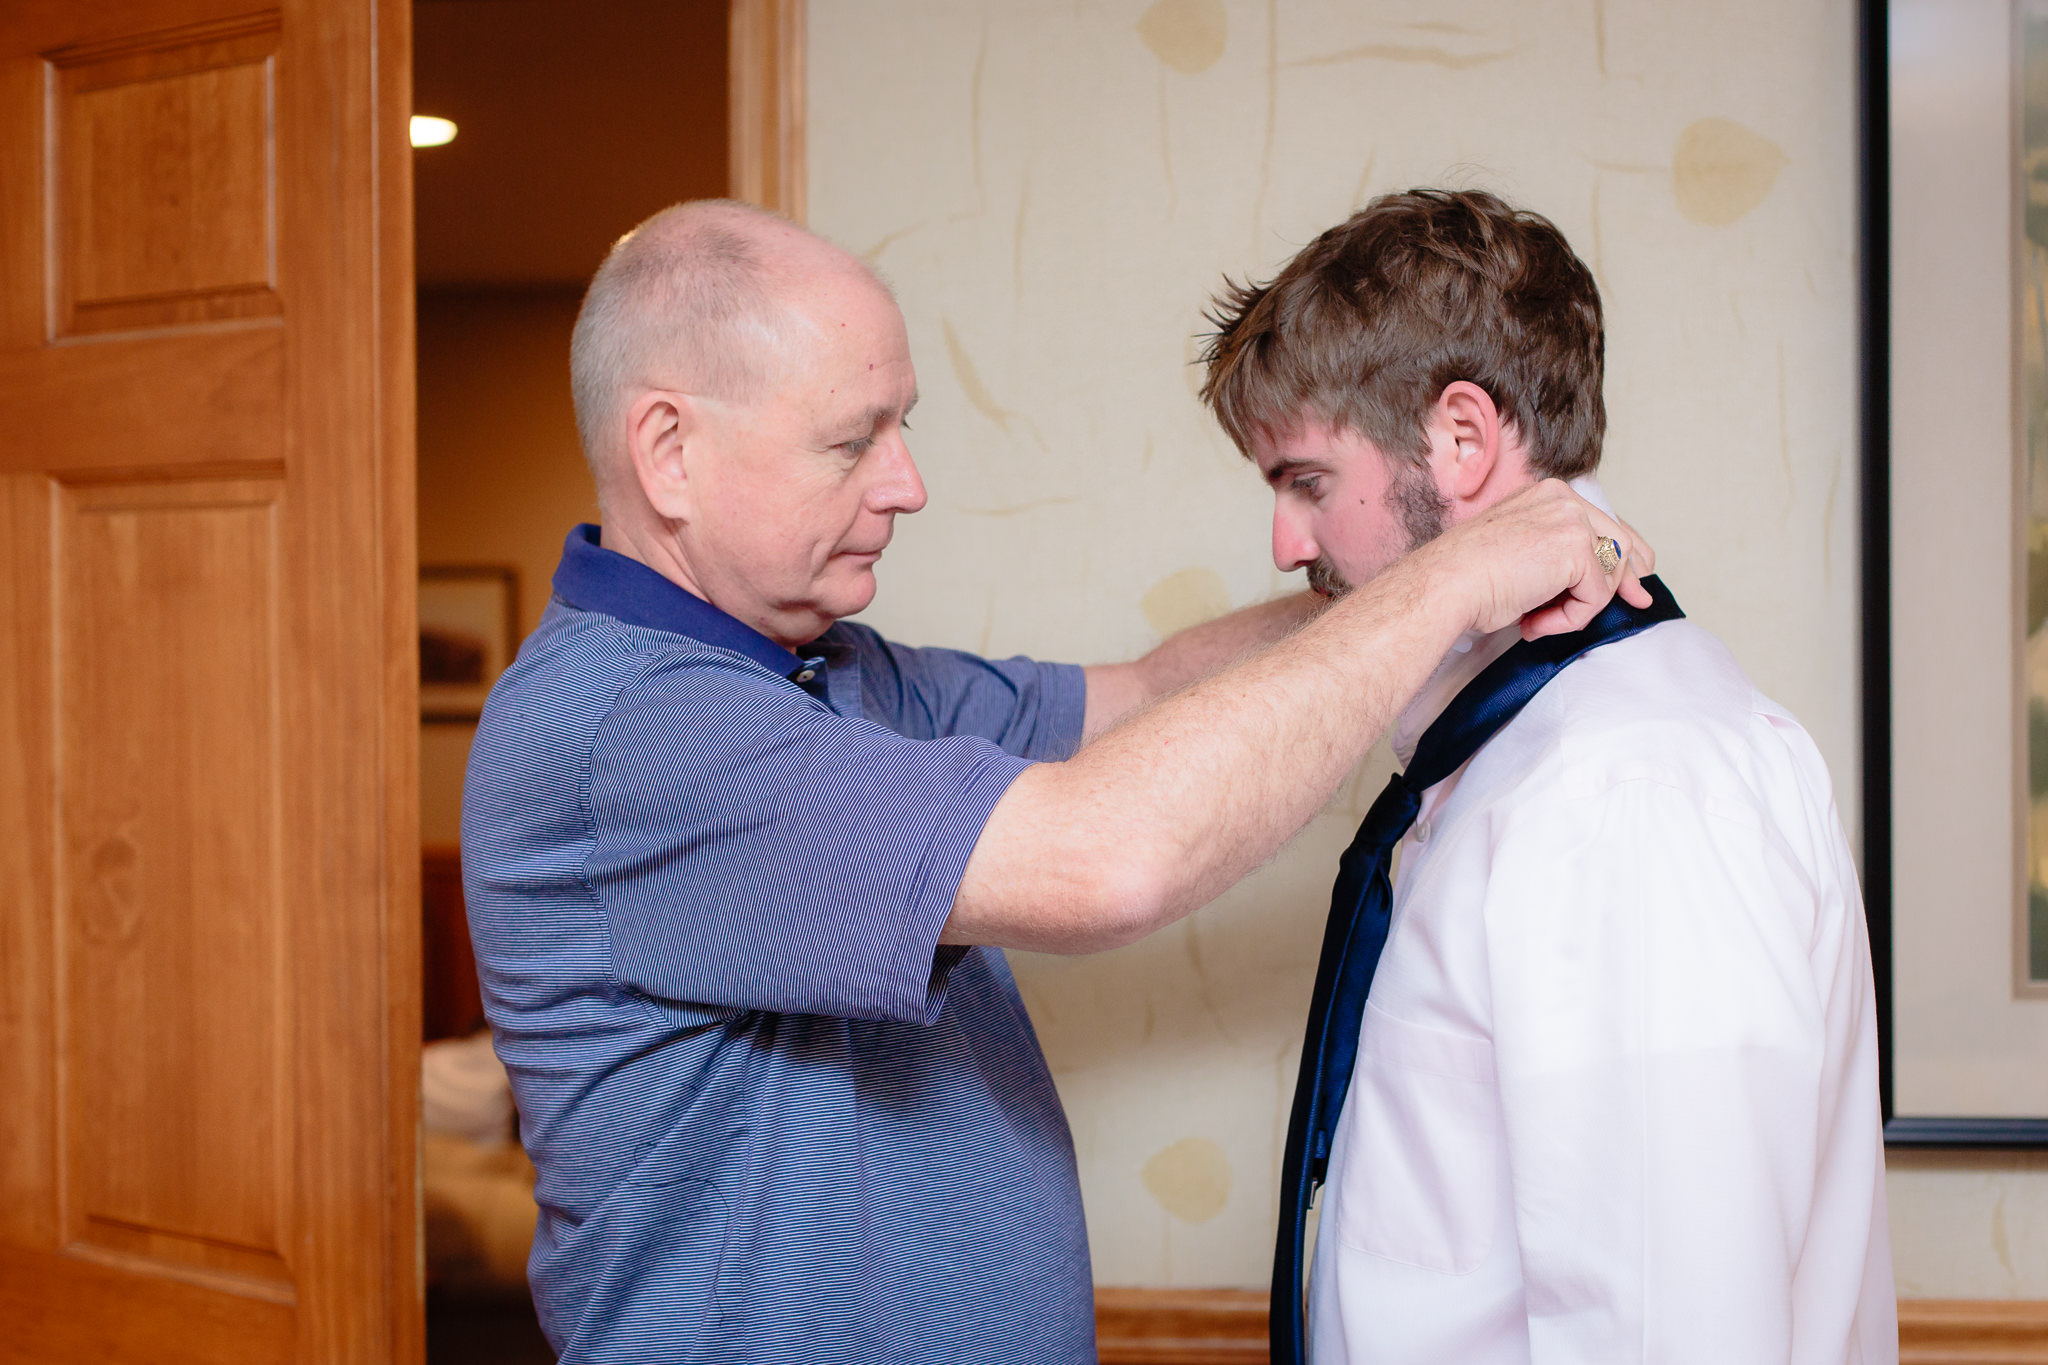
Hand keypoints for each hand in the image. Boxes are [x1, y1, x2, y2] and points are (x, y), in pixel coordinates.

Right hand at [1419, 479, 1655, 640]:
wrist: (1445, 585)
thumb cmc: (1467, 578)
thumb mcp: (1522, 556)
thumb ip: (1559, 558)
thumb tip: (1602, 582)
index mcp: (1546, 495)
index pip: (1603, 521)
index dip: (1624, 553)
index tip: (1636, 580)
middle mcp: (1563, 499)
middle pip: (1619, 541)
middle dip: (1629, 578)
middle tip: (1638, 603)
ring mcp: (1571, 519)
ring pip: (1610, 573)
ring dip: (1579, 607)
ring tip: (1539, 620)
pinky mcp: (1577, 547)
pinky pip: (1596, 596)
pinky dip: (1570, 619)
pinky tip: (1535, 622)